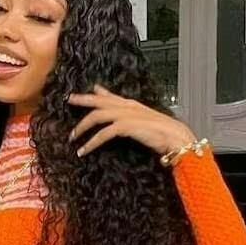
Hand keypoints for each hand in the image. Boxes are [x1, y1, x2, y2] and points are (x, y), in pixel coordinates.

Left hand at [67, 84, 194, 158]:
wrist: (176, 137)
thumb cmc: (164, 133)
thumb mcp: (145, 122)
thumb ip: (131, 118)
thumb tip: (121, 122)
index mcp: (132, 105)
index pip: (110, 96)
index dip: (94, 94)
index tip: (79, 94)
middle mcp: (127, 107)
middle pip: (99, 101)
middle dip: (82, 101)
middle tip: (68, 101)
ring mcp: (126, 115)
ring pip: (97, 116)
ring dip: (82, 127)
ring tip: (72, 137)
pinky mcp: (126, 126)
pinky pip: (103, 133)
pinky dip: (91, 142)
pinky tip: (84, 150)